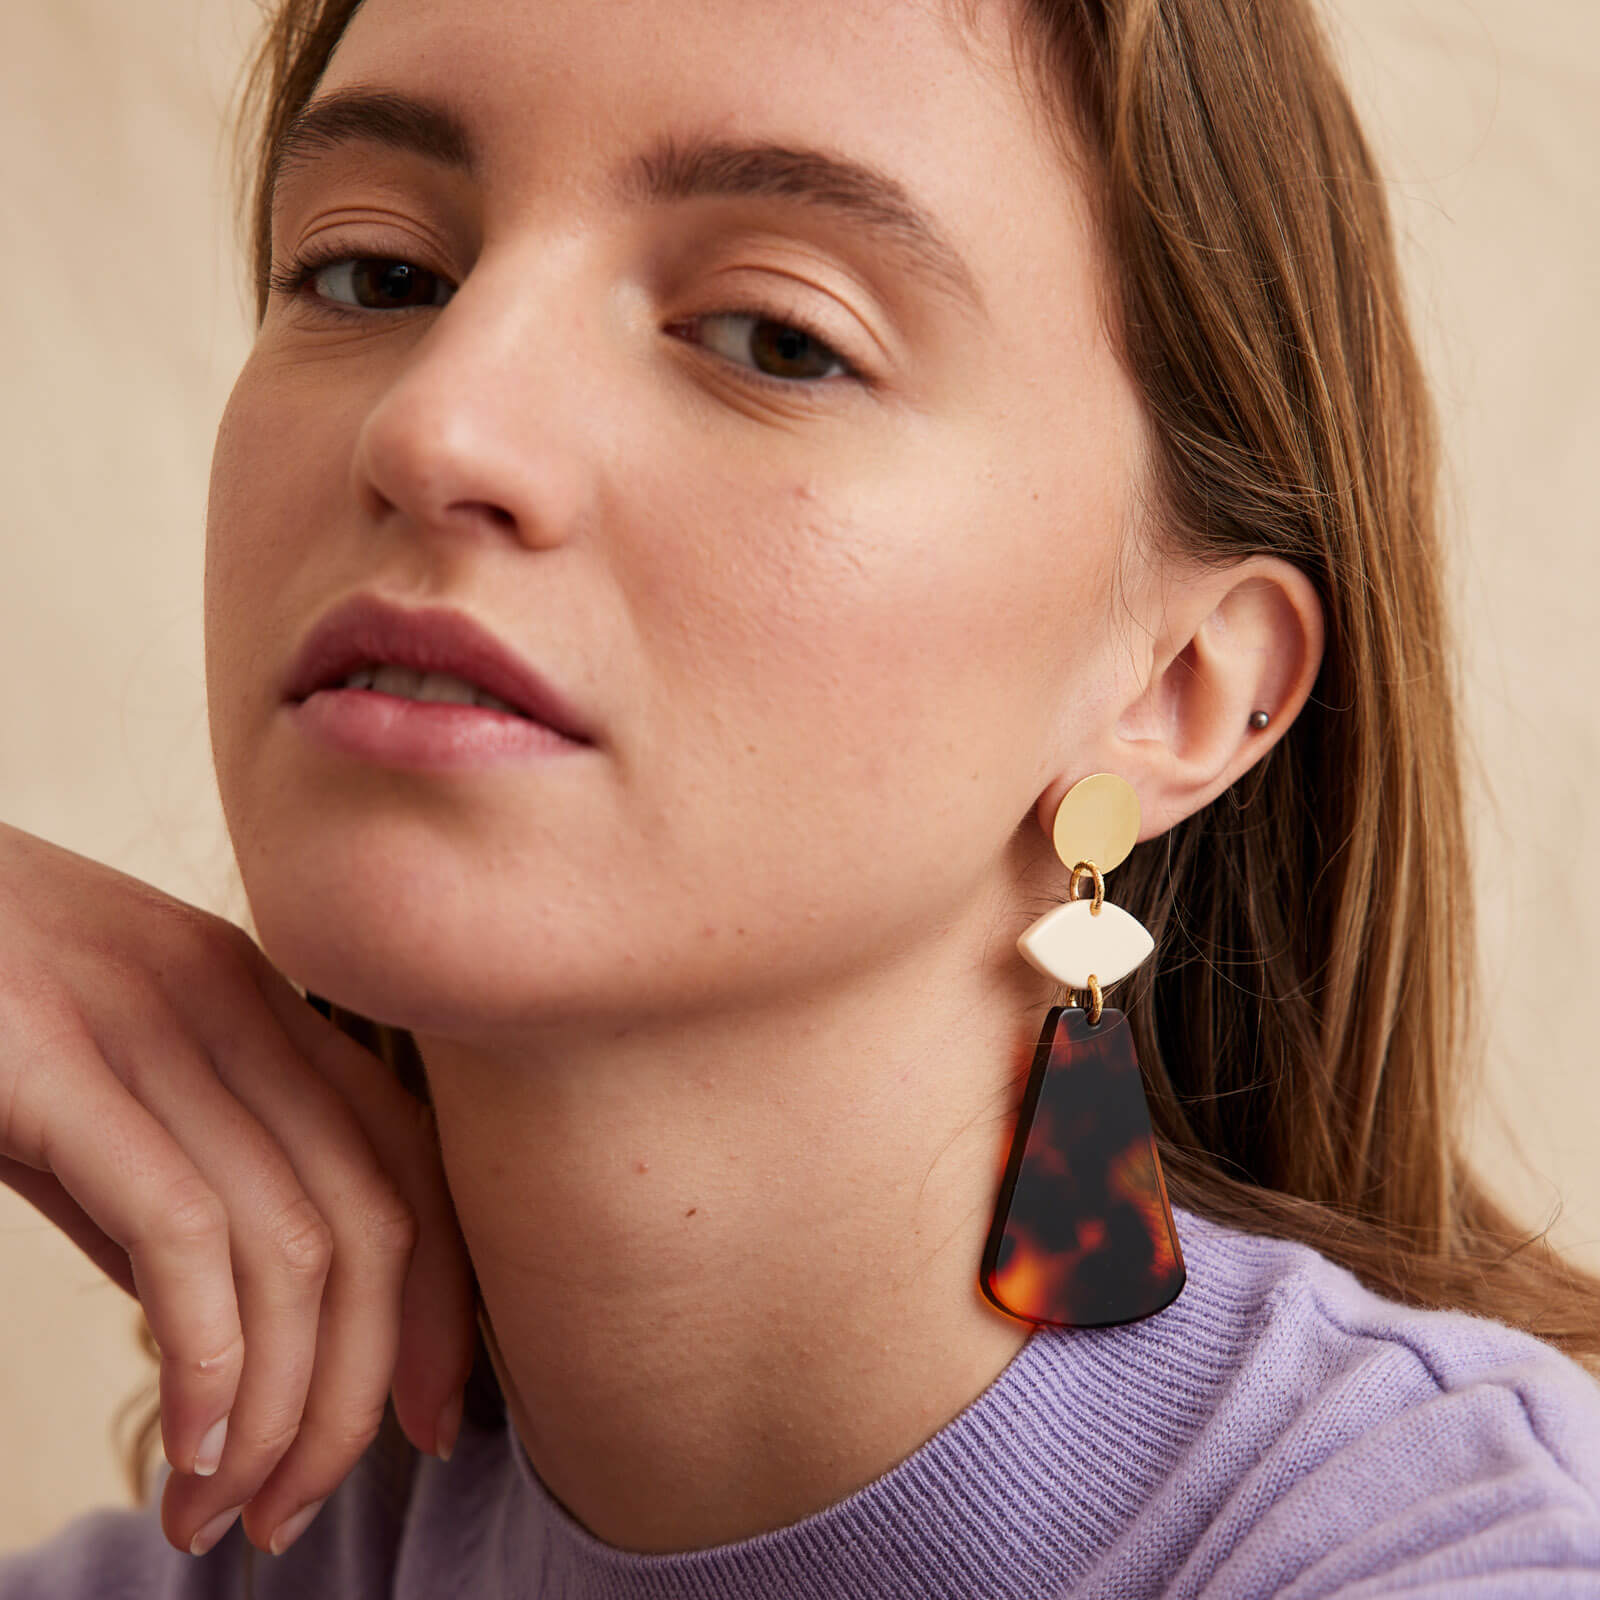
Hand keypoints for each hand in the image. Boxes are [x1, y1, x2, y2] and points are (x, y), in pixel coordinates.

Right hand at [0, 822, 476, 1556]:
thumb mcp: (89, 1088)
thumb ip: (172, 1184)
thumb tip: (232, 1328)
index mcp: (257, 997)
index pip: (406, 1157)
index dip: (443, 1298)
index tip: (433, 1416)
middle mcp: (230, 998)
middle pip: (374, 1217)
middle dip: (360, 1387)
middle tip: (298, 1506)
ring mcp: (146, 1021)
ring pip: (295, 1243)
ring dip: (277, 1409)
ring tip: (228, 1510)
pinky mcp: (47, 1057)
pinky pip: (182, 1232)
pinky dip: (206, 1361)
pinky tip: (186, 1444)